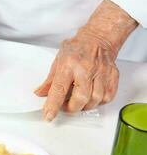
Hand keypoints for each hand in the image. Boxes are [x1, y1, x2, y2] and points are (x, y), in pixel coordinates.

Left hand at [35, 0, 137, 120]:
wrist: (98, 38)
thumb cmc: (77, 48)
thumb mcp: (58, 61)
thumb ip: (49, 80)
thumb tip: (40, 93)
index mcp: (69, 64)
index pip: (59, 89)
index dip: (53, 105)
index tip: (48, 116)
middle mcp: (86, 68)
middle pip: (80, 98)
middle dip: (71, 108)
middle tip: (66, 106)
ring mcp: (101, 72)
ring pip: (95, 100)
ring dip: (84, 106)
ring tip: (78, 101)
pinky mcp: (112, 76)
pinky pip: (107, 97)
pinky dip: (98, 102)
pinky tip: (91, 96)